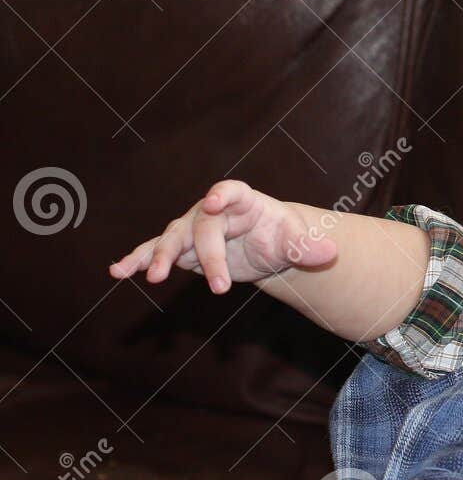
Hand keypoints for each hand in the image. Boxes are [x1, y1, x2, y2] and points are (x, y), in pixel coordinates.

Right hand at [107, 180, 336, 294]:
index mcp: (244, 201)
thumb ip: (309, 247)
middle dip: (209, 258)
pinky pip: (153, 253)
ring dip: (159, 256)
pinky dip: (135, 260)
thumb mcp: (296, 242)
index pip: (232, 191)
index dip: (223, 194)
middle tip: (220, 288)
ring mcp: (192, 228)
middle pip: (203, 228)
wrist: (267, 246)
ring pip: (171, 238)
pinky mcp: (180, 248)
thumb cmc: (282, 236)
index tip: (215, 201)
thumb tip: (329, 253)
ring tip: (150, 276)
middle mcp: (212, 211)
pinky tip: (116, 272)